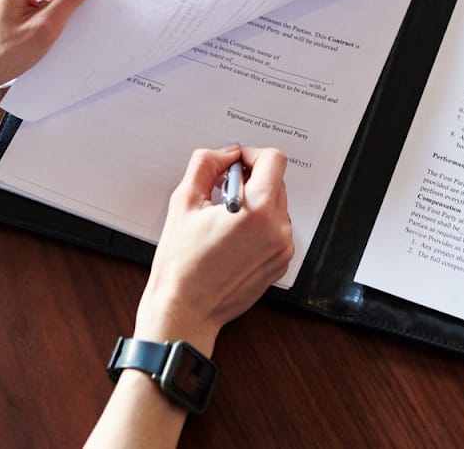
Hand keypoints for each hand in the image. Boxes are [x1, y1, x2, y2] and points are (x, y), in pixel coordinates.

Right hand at [134, 146, 294, 351]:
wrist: (185, 310)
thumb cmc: (181, 264)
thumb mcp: (184, 202)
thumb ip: (206, 165)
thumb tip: (225, 154)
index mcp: (258, 210)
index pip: (273, 160)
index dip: (251, 154)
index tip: (234, 163)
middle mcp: (278, 228)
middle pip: (276, 181)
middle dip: (250, 178)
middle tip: (222, 191)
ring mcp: (282, 248)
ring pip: (276, 205)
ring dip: (255, 202)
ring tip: (225, 218)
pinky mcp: (280, 263)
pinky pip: (276, 229)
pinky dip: (259, 225)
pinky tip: (232, 237)